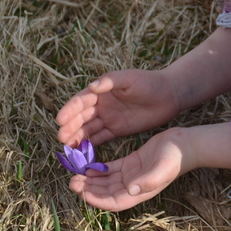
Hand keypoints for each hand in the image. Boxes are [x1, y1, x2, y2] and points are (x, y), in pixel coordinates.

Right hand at [56, 69, 179, 146]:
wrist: (169, 95)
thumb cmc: (150, 82)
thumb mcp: (130, 79)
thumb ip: (111, 81)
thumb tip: (92, 86)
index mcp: (102, 90)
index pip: (81, 100)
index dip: (70, 109)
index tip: (60, 119)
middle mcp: (102, 104)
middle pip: (81, 116)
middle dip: (70, 126)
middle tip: (61, 138)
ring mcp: (109, 117)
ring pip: (88, 128)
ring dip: (76, 136)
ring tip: (67, 147)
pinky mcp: (117, 129)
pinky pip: (100, 137)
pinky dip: (90, 144)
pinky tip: (81, 152)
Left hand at [69, 128, 194, 210]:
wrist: (185, 145)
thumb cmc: (175, 158)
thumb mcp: (162, 169)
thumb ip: (147, 181)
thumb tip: (130, 190)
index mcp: (139, 192)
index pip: (113, 202)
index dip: (96, 200)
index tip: (82, 192)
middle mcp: (133, 187)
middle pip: (106, 193)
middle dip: (89, 189)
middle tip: (72, 181)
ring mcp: (131, 176)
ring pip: (106, 182)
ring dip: (91, 180)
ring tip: (76, 175)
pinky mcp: (131, 164)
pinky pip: (111, 170)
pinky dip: (99, 170)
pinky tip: (88, 166)